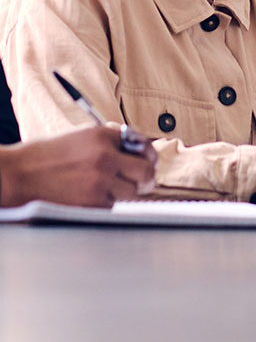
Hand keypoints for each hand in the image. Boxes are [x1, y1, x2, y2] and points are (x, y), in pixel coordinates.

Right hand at [0, 127, 156, 208]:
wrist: (21, 174)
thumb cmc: (48, 155)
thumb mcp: (83, 136)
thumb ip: (111, 141)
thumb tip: (137, 150)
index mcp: (103, 136)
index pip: (142, 144)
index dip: (148, 154)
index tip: (148, 160)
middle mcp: (105, 157)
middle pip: (146, 170)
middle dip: (148, 176)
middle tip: (146, 180)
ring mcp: (99, 181)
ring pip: (133, 191)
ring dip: (130, 192)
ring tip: (121, 190)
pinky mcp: (91, 203)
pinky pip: (114, 205)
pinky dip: (110, 203)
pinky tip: (98, 197)